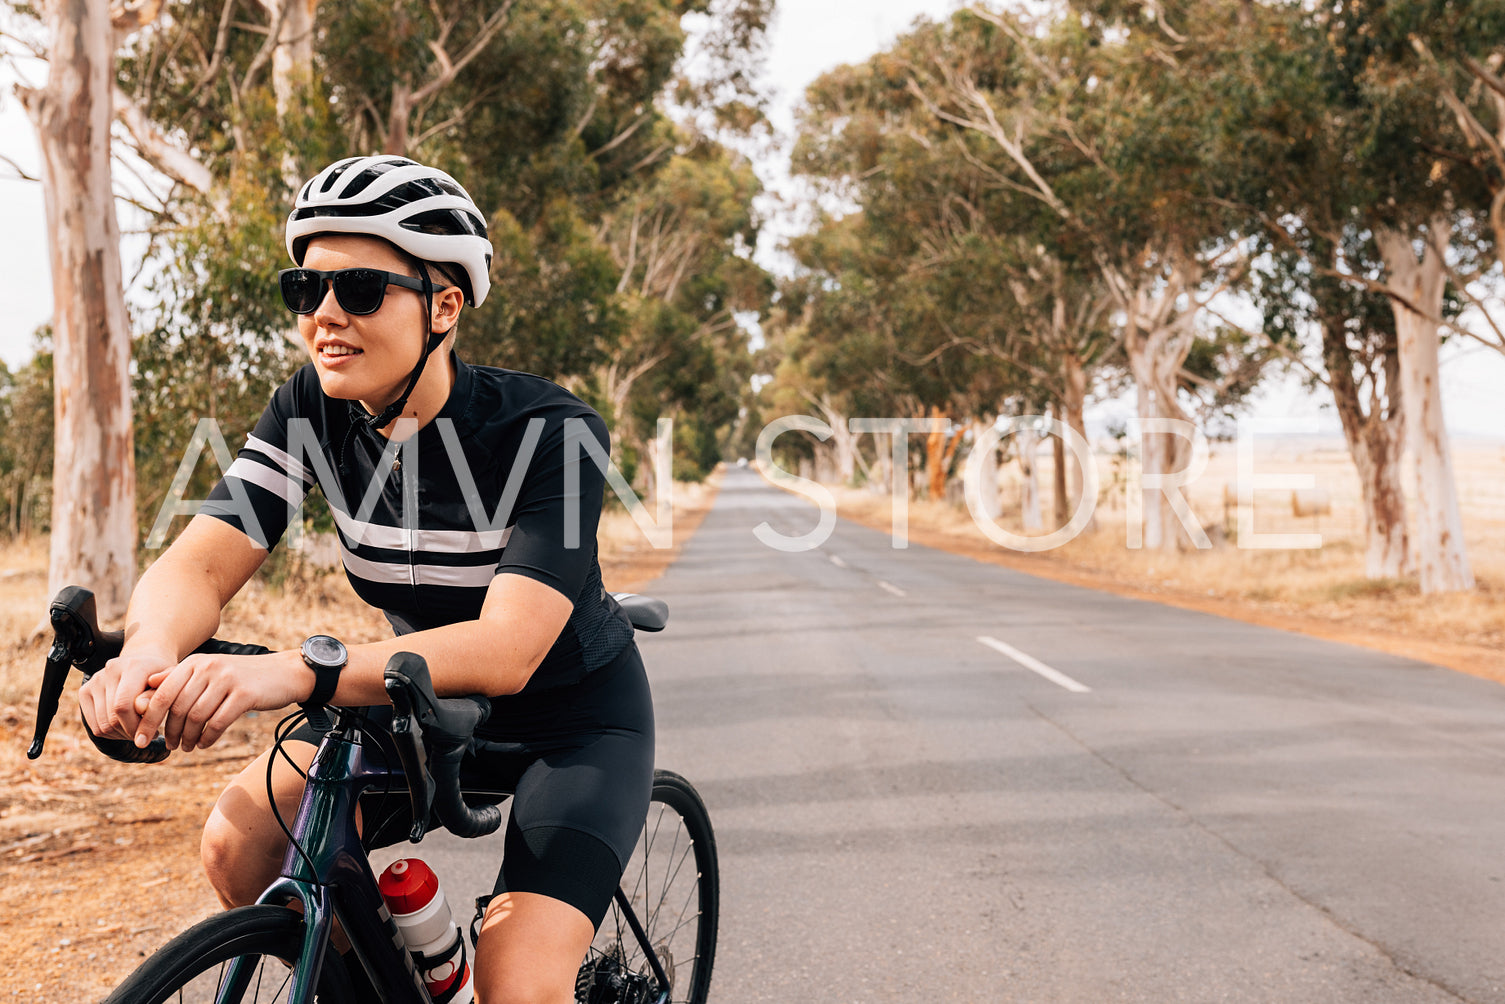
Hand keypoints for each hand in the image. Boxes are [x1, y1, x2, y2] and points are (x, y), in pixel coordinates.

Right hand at [78, 650, 175, 741]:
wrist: (146, 663)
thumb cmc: (161, 678)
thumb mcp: (170, 685)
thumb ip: (159, 696)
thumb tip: (141, 708)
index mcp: (134, 665)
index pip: (123, 705)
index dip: (136, 726)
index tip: (153, 734)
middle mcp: (110, 669)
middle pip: (113, 718)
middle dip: (131, 732)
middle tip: (147, 733)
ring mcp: (95, 679)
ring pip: (103, 725)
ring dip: (121, 735)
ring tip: (137, 730)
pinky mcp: (85, 690)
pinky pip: (94, 726)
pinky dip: (110, 734)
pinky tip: (125, 728)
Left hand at [136, 650, 314, 751]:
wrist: (284, 673)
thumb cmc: (243, 676)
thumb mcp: (210, 671)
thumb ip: (180, 677)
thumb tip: (149, 685)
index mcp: (195, 662)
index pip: (162, 693)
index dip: (149, 719)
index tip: (142, 739)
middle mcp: (209, 667)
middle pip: (178, 707)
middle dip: (170, 732)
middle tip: (170, 746)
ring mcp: (227, 680)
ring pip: (197, 717)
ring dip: (189, 738)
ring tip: (188, 747)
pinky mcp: (245, 695)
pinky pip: (218, 722)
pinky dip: (208, 738)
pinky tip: (205, 743)